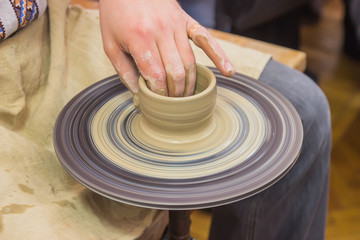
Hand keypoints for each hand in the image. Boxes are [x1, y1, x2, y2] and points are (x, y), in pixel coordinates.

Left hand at [99, 0, 234, 96]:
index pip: (156, 75)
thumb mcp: (110, 44)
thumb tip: (139, 94)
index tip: (158, 102)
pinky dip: (219, 56)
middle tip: (172, 104)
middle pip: (176, 73)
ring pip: (189, 62)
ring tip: (185, 97)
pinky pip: (206, 39)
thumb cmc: (117, 15)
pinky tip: (229, 71)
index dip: (159, 93)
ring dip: (189, 84)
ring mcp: (176, 25)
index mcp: (140, 37)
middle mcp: (161, 30)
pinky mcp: (186, 20)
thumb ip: (124, 71)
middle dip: (175, 93)